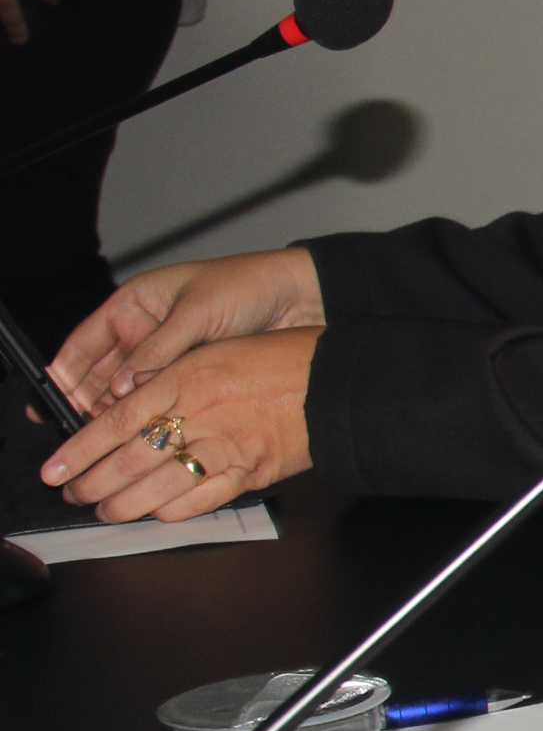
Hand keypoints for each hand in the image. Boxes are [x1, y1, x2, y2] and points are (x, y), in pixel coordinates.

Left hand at [39, 328, 320, 521]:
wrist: (337, 380)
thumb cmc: (282, 360)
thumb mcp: (214, 351)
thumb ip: (170, 378)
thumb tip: (129, 404)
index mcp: (185, 378)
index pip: (113, 421)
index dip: (78, 450)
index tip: (56, 468)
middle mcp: (199, 413)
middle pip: (128, 459)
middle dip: (93, 483)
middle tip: (74, 492)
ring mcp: (225, 446)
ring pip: (157, 487)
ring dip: (124, 504)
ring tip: (107, 509)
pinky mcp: (250, 472)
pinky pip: (199, 501)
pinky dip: (172, 511)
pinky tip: (157, 512)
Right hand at [49, 249, 325, 413]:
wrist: (301, 298)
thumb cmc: (248, 286)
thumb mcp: (197, 312)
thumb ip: (160, 347)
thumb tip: (124, 385)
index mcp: (136, 305)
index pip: (86, 342)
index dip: (66, 372)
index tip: (54, 399)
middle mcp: (145, 333)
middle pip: (102, 374)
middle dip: (87, 403)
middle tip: (77, 435)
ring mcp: (168, 357)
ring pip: (129, 392)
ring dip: (117, 417)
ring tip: (105, 445)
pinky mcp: (193, 377)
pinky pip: (161, 401)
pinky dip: (151, 419)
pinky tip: (143, 440)